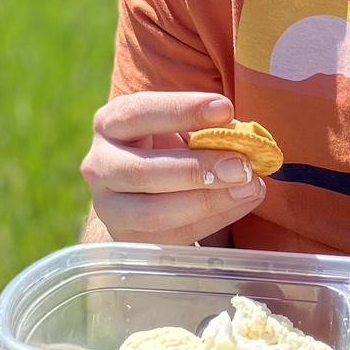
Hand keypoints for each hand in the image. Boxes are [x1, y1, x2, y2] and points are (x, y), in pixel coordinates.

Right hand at [80, 90, 266, 244]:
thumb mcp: (176, 129)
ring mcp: (109, 207)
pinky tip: (240, 202)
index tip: (225, 109)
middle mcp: (99, 165)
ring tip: (249, 186)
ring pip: (154, 212)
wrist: (139, 191)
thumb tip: (246, 137)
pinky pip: (172, 236)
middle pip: (142, 171)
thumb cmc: (166, 147)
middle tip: (243, 165)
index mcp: (110, 124)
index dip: (182, 110)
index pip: (139, 113)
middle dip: (197, 169)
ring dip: (208, 200)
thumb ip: (204, 129)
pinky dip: (213, 220)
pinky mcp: (129, 240)